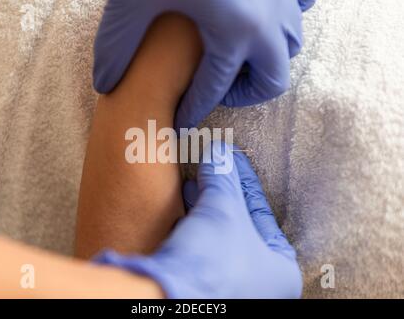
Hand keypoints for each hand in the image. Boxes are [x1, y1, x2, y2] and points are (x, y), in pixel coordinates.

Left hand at [93, 0, 314, 129]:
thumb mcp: (136, 1)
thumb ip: (118, 44)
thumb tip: (104, 85)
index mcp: (233, 32)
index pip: (213, 90)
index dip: (194, 110)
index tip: (181, 121)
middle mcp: (267, 22)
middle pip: (272, 81)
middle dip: (245, 94)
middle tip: (221, 90)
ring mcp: (283, 0)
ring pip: (291, 48)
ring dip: (266, 60)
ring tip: (236, 57)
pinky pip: (299, 12)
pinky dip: (282, 24)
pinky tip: (257, 21)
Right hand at [94, 141, 301, 297]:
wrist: (168, 298)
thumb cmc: (213, 263)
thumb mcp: (224, 210)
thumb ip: (223, 178)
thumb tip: (219, 150)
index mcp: (281, 269)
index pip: (263, 211)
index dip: (244, 179)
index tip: (231, 158)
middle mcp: (260, 283)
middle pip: (240, 224)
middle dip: (222, 193)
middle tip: (211, 168)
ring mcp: (231, 288)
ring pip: (219, 237)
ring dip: (204, 209)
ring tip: (191, 186)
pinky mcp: (204, 287)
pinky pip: (202, 250)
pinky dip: (194, 228)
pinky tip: (182, 212)